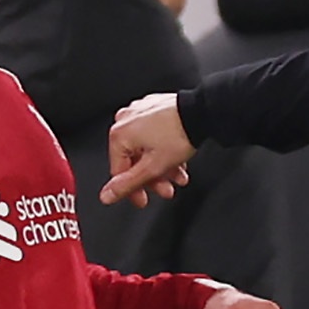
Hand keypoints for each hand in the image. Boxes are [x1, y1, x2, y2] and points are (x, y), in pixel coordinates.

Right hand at [104, 92, 193, 206]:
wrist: (201, 111)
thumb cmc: (179, 134)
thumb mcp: (152, 168)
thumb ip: (128, 184)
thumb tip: (106, 195)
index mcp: (119, 134)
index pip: (119, 172)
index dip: (133, 191)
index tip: (143, 200)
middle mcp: (125, 120)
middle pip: (134, 160)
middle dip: (153, 179)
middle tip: (166, 189)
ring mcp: (139, 112)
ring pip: (146, 149)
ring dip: (162, 167)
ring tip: (177, 176)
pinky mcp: (153, 108)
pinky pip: (153, 135)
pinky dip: (163, 150)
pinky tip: (177, 160)